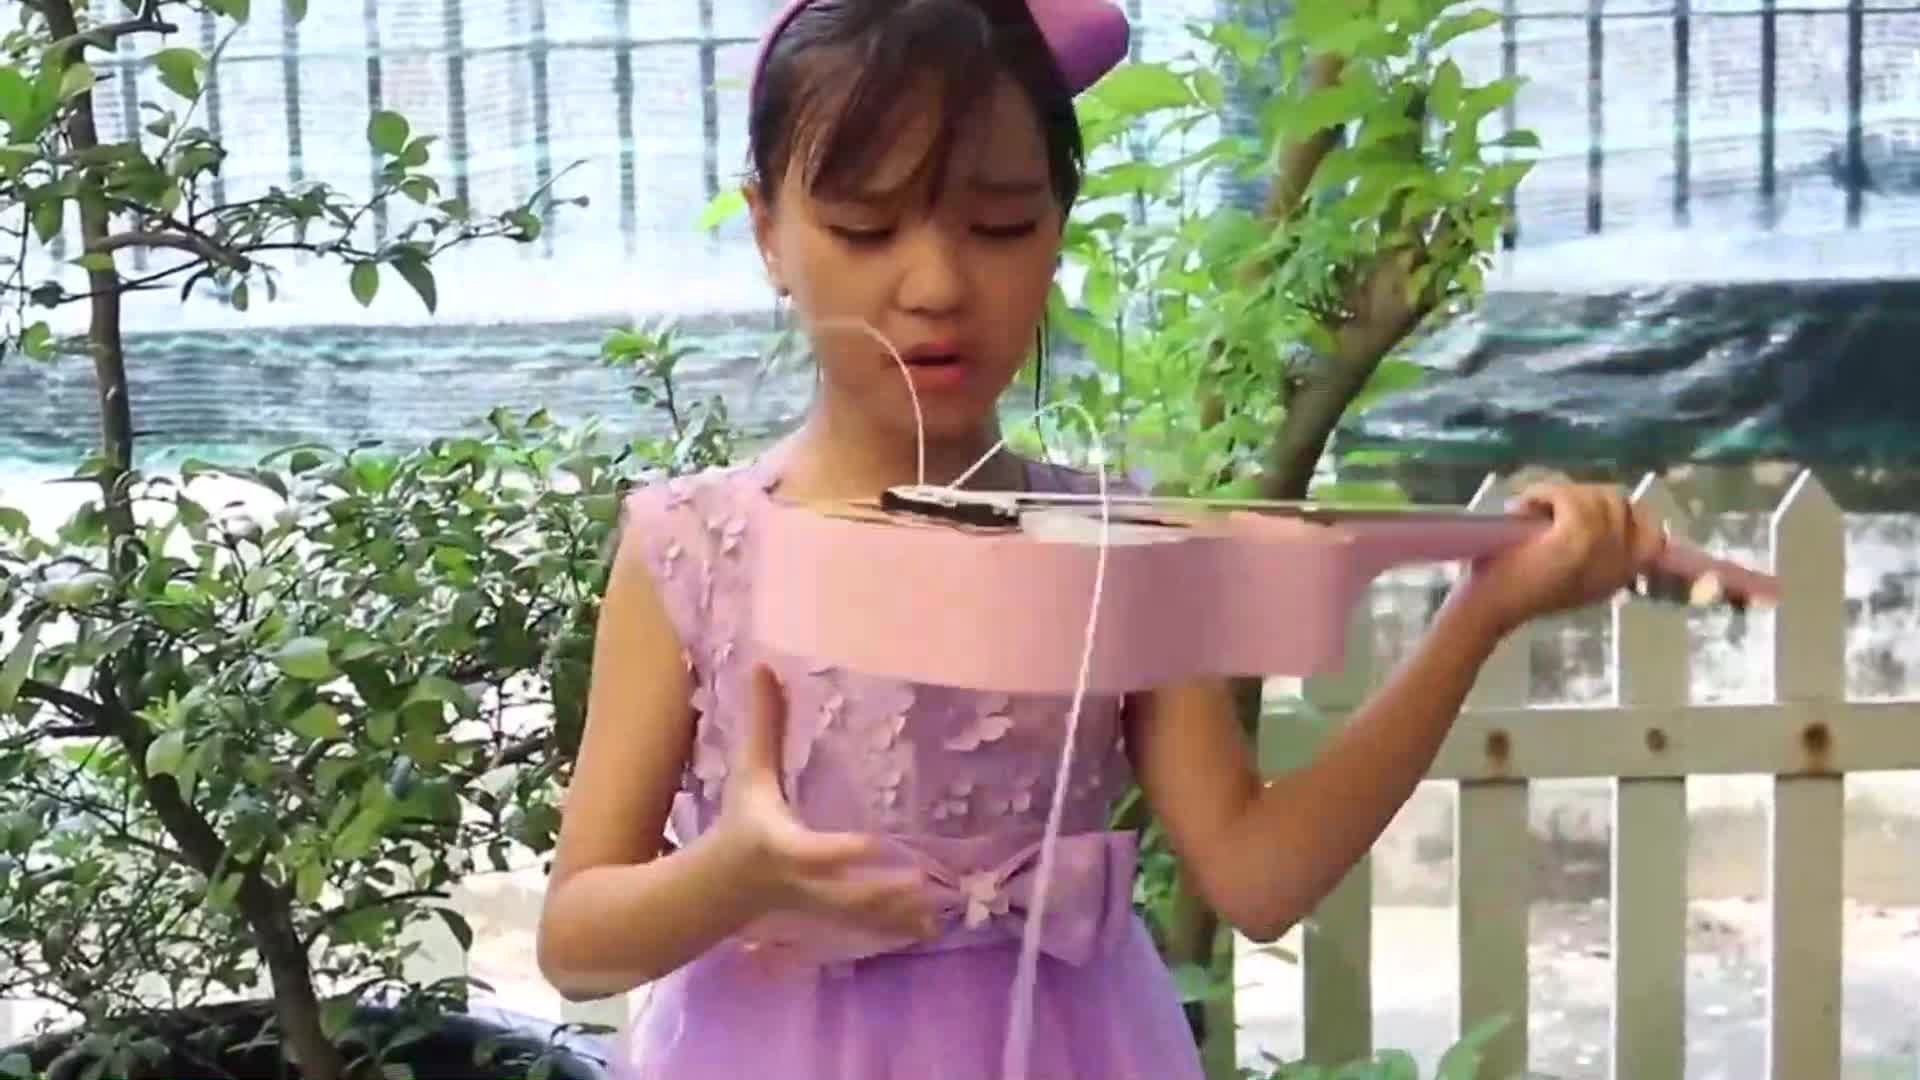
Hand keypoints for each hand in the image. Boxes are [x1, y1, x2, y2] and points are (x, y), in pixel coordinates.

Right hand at [714, 664, 938, 940]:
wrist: (723, 885)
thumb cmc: (740, 819)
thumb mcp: (748, 772)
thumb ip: (763, 722)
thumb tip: (763, 664)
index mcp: (782, 843)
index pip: (814, 850)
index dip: (844, 850)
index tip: (875, 842)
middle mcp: (803, 881)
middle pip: (844, 894)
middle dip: (882, 892)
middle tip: (925, 883)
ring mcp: (817, 905)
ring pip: (862, 917)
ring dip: (900, 915)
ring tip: (943, 910)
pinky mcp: (829, 918)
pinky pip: (867, 928)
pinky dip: (899, 930)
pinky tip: (936, 930)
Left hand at [1454, 482, 1665, 637]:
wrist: (1488, 610)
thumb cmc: (1517, 592)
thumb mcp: (1567, 577)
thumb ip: (1591, 555)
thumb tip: (1596, 515)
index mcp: (1618, 577)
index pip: (1651, 537)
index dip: (1628, 514)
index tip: (1595, 507)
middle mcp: (1617, 566)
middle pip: (1621, 506)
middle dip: (1587, 496)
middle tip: (1553, 504)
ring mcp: (1598, 552)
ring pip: (1598, 499)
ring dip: (1563, 494)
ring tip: (1534, 508)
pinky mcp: (1574, 541)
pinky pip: (1571, 498)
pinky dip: (1546, 493)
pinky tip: (1523, 506)